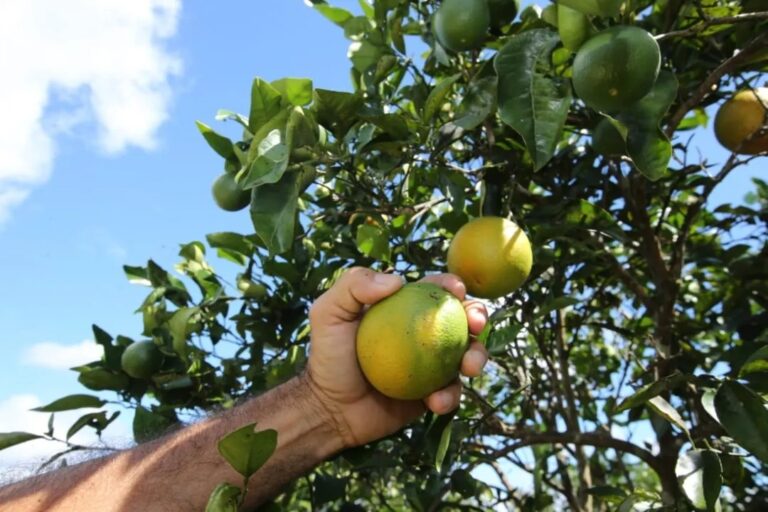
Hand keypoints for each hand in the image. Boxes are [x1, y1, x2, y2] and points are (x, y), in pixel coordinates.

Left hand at [304, 267, 487, 447]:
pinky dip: (450, 396)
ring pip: (467, 355)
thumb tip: (398, 280)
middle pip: (461, 319)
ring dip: (477, 357)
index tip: (456, 290)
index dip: (452, 286)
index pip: (433, 292)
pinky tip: (436, 401)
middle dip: (478, 316)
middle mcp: (423, 335)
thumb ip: (353, 286)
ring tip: (469, 367)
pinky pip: (452, 393)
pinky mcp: (433, 395)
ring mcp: (432, 366)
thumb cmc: (328, 357)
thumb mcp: (328, 314)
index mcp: (404, 309)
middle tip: (475, 324)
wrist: (329, 410)